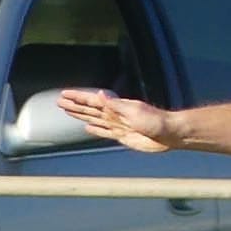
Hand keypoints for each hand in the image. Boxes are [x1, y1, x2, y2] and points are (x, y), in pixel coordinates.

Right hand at [58, 88, 176, 152]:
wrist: (170, 134)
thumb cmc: (156, 121)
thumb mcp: (134, 112)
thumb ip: (115, 105)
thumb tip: (100, 94)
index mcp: (116, 107)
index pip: (92, 100)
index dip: (78, 97)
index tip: (63, 94)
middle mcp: (115, 115)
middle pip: (90, 109)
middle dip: (75, 106)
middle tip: (59, 102)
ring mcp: (118, 126)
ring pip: (94, 120)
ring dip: (81, 116)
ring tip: (68, 111)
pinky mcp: (123, 137)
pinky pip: (105, 133)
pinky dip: (95, 130)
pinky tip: (87, 128)